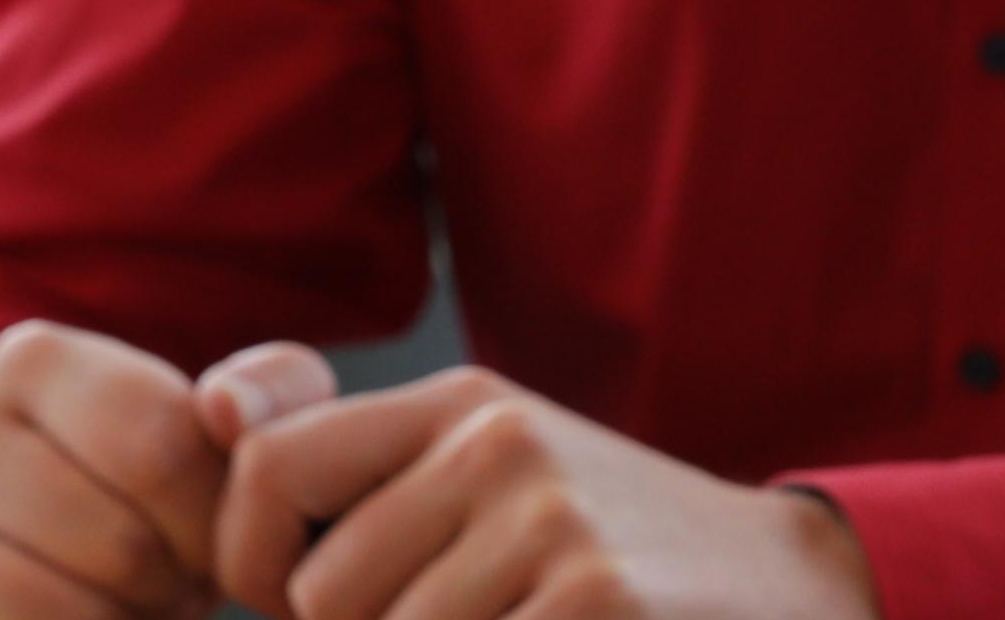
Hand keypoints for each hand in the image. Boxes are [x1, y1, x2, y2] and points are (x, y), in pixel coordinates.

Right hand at [0, 320, 238, 618]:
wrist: (49, 553)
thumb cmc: (163, 485)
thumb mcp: (233, 425)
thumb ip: (274, 392)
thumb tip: (227, 409)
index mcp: (33, 358)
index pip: (159, 451)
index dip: (214, 523)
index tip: (224, 542)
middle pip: (117, 542)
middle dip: (175, 585)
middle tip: (180, 586)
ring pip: (53, 611)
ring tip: (137, 607)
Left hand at [215, 365, 877, 619]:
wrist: (785, 586)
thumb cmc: (607, 546)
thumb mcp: (491, 469)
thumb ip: (354, 449)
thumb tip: (218, 405)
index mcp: (468, 405)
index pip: (268, 465)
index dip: (254, 559)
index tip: (301, 601)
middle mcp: (504, 446)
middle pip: (322, 591)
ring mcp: (555, 525)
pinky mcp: (596, 602)